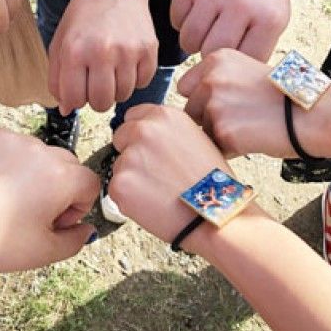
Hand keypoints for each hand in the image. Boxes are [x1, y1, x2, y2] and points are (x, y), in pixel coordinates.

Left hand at [0, 128, 98, 273]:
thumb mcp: (42, 252)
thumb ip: (76, 240)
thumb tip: (87, 228)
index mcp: (61, 176)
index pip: (89, 183)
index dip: (77, 207)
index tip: (54, 222)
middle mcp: (40, 148)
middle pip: (65, 164)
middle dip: (57, 187)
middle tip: (31, 212)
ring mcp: (11, 137)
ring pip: (36, 153)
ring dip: (31, 172)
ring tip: (4, 198)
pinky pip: (8, 145)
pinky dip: (5, 161)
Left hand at [48, 0, 157, 113]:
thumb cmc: (84, 17)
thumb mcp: (60, 42)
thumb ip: (57, 78)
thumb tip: (66, 109)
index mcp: (75, 51)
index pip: (74, 100)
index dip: (74, 99)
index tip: (77, 89)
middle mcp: (102, 52)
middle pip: (101, 103)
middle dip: (96, 99)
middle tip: (96, 84)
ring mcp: (128, 51)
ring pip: (123, 96)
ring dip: (116, 89)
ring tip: (111, 71)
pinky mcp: (149, 49)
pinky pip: (143, 83)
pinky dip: (135, 79)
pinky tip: (127, 63)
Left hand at [110, 104, 230, 243]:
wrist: (214, 214)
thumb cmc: (211, 182)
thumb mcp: (195, 138)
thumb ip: (166, 131)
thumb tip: (145, 132)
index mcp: (164, 116)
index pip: (132, 117)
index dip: (140, 135)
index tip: (150, 150)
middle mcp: (143, 130)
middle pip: (120, 138)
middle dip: (132, 154)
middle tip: (156, 174)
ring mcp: (129, 157)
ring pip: (119, 165)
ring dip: (132, 178)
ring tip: (160, 191)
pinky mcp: (119, 184)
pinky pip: (116, 189)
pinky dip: (129, 199)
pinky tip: (152, 203)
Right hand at [170, 0, 290, 60]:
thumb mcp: (276, 17)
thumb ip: (256, 47)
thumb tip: (229, 76)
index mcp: (268, 18)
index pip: (243, 60)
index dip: (235, 63)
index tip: (233, 56)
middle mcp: (239, 5)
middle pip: (211, 53)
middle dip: (210, 54)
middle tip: (215, 44)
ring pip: (189, 41)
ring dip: (194, 42)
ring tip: (204, 31)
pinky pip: (176, 19)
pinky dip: (183, 22)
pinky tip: (196, 13)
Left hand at [178, 48, 290, 157]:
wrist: (313, 112)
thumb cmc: (284, 95)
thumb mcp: (246, 70)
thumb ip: (217, 79)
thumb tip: (189, 96)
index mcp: (216, 59)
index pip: (186, 86)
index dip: (202, 100)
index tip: (225, 103)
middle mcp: (210, 79)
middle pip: (190, 110)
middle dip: (207, 119)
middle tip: (241, 118)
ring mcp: (215, 105)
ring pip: (200, 130)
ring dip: (217, 135)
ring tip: (249, 128)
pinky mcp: (223, 131)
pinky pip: (214, 147)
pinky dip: (228, 150)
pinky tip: (251, 140)